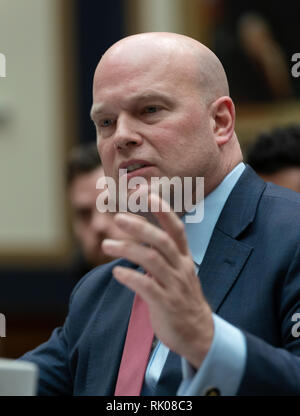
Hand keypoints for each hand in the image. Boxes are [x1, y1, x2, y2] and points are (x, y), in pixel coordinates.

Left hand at [102, 194, 213, 368]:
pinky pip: (147, 287)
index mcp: (184, 258)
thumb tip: (138, 231)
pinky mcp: (166, 304)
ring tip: (105, 245)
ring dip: (127, 249)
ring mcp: (174, 286)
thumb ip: (160, 253)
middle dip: (140, 226)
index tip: (146, 195)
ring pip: (152, 261)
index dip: (162, 211)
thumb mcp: (177, 271)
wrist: (199, 333)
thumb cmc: (182, 297)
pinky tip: (116, 272)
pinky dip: (130, 277)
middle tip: (118, 218)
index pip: (176, 228)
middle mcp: (181, 268)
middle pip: (161, 241)